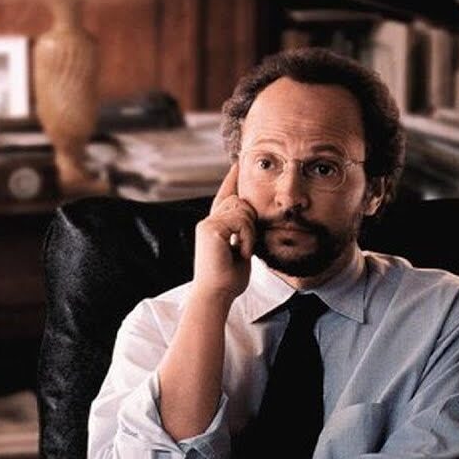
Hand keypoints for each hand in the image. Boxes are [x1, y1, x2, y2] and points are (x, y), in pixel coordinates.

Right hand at [192, 163, 256, 301]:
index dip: (231, 180)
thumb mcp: (239, 251)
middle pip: (239, 202)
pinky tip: (239, 252)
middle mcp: (208, 222)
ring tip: (241, 251)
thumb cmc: (228, 280)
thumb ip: (242, 233)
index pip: (225, 197)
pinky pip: (241, 222)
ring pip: (242, 211)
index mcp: (214, 226)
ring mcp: (208, 224)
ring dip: (249, 232)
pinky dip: (245, 238)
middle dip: (250, 221)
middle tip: (244, 246)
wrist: (216, 294)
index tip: (237, 164)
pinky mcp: (210, 229)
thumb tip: (251, 220)